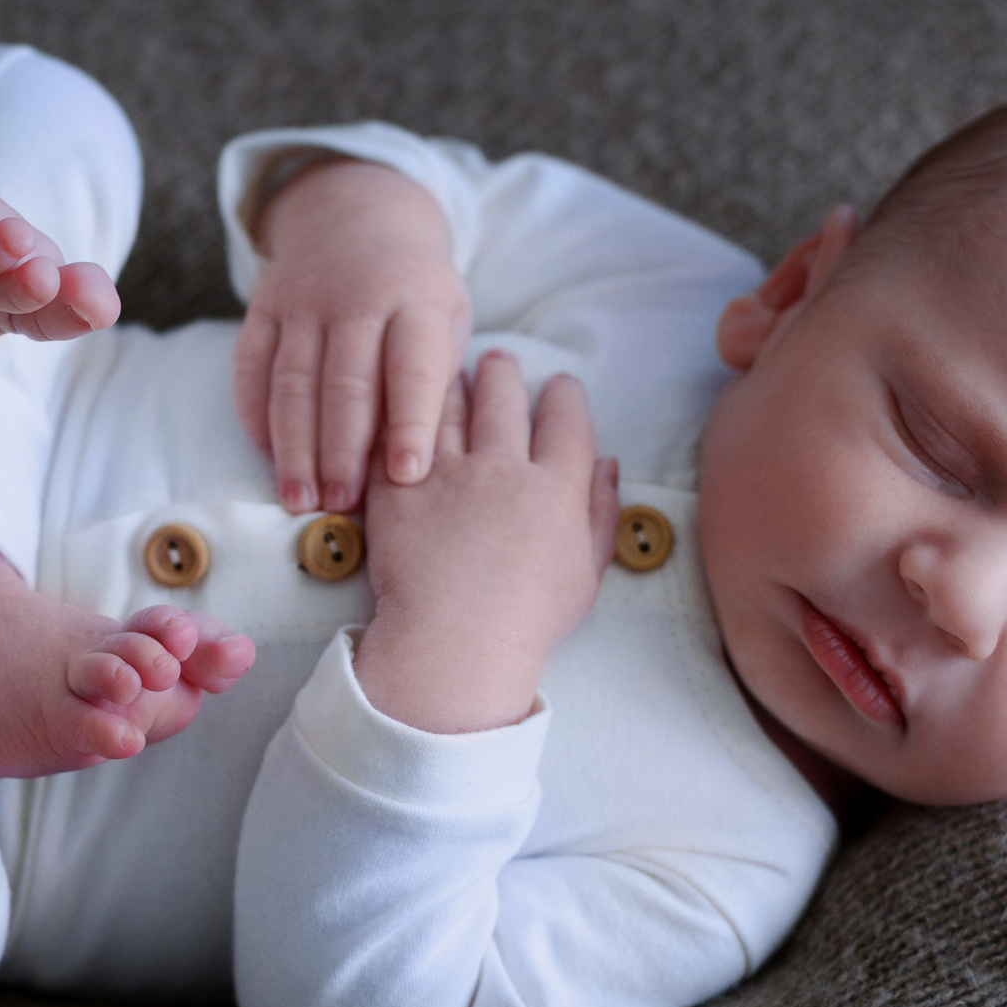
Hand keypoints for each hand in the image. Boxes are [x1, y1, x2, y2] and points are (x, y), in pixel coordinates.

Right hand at [233, 160, 470, 511]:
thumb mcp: (446, 318)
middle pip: (345, 384)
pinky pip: (252, 367)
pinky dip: (257, 416)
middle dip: (341, 450)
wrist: (358, 213)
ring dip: (294, 447)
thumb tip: (413, 462)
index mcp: (415, 300)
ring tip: (300, 498)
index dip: (410, 424)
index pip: (412, 369)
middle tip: (340, 503)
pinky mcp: (264, 307)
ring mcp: (304, 300)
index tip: (407, 476)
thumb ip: (433, 380)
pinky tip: (268, 457)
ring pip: (293, 382)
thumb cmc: (414, 292)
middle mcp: (357, 298)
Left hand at [353, 351, 620, 733]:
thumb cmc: (527, 620)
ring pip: (450, 404)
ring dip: (454, 384)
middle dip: (503, 371)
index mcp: (556, 487)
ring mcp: (447, 473)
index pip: (566, 417)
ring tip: (453, 375)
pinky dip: (406, 416)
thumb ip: (601, 512)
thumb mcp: (587, 573)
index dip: (564, 394)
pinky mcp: (399, 488)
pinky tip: (406, 412)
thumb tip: (607, 466)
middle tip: (499, 361)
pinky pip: (400, 435)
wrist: (454, 644)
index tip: (558, 387)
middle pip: (503, 395)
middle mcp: (503, 467)